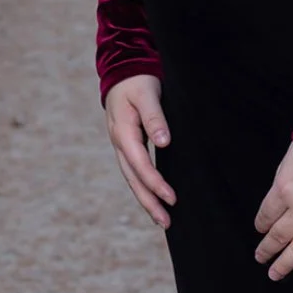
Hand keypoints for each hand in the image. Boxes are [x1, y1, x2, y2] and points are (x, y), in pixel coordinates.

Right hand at [104, 73, 176, 228]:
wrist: (123, 70)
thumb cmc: (137, 80)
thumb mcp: (147, 93)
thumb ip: (155, 117)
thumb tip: (163, 143)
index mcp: (123, 132)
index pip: (140, 164)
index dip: (156, 183)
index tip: (172, 198)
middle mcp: (119, 142)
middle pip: (133, 179)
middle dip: (149, 202)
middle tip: (166, 222)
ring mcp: (121, 145)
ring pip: (132, 178)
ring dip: (145, 199)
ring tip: (161, 219)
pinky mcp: (128, 144)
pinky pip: (134, 171)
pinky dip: (143, 186)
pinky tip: (153, 197)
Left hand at [254, 142, 292, 285]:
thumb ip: (286, 176)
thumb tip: (282, 191)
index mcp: (285, 188)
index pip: (267, 214)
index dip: (261, 224)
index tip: (259, 229)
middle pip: (280, 234)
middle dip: (267, 247)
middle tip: (259, 257)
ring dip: (287, 262)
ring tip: (274, 273)